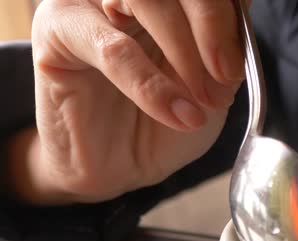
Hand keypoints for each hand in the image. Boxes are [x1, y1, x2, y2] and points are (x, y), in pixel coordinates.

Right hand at [18, 0, 244, 203]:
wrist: (118, 165)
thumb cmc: (163, 121)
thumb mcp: (211, 89)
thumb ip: (225, 53)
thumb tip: (236, 36)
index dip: (226, 15)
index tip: (236, 66)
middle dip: (211, 26)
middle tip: (226, 76)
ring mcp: (89, 1)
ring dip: (183, 51)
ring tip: (203, 99)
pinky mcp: (58, 29)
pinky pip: (112, 49)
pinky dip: (152, 86)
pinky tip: (179, 115)